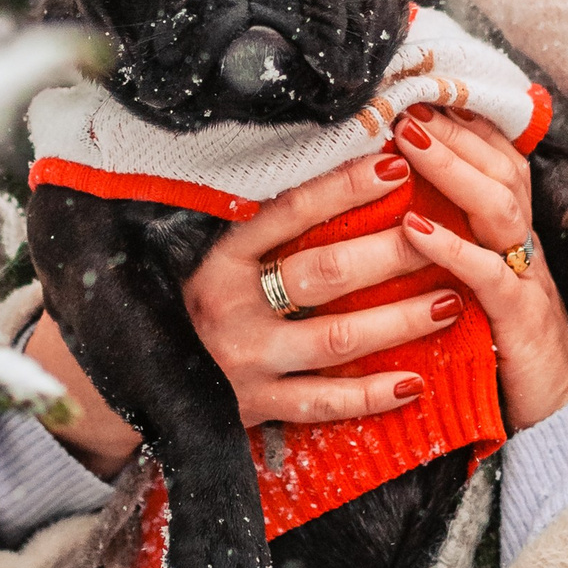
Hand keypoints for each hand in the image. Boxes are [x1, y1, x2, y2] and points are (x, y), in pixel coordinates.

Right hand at [27, 119, 567, 472]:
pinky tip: (416, 384)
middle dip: (390, 253)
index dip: (343, 187)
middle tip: (443, 231)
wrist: (116, 383)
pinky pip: (322, 406)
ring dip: (398, 321)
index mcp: (215, 257)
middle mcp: (228, 307)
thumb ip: (248, 220)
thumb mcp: (195, 252)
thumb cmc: (172, 297)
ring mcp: (244, 363)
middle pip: (323, 273)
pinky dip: (370, 397)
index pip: (288, 212)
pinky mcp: (253, 409)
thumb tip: (317, 157)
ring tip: (451, 300)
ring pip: (336, 340)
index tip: (395, 161)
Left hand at [386, 109, 567, 432]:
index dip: (465, 123)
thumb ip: (455, 243)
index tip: (422, 91)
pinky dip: (453, 249)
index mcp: (513, 234)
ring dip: (451, 168)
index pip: (498, 159)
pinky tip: (415, 229)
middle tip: (405, 102)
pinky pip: (490, 275)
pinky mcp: (519, 320)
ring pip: (498, 206)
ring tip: (408, 142)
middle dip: (453, 130)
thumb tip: (399, 205)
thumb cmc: (506, 347)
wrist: (562, 413)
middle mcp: (524, 246)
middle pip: (500, 167)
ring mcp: (526, 279)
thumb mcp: (477, 284)